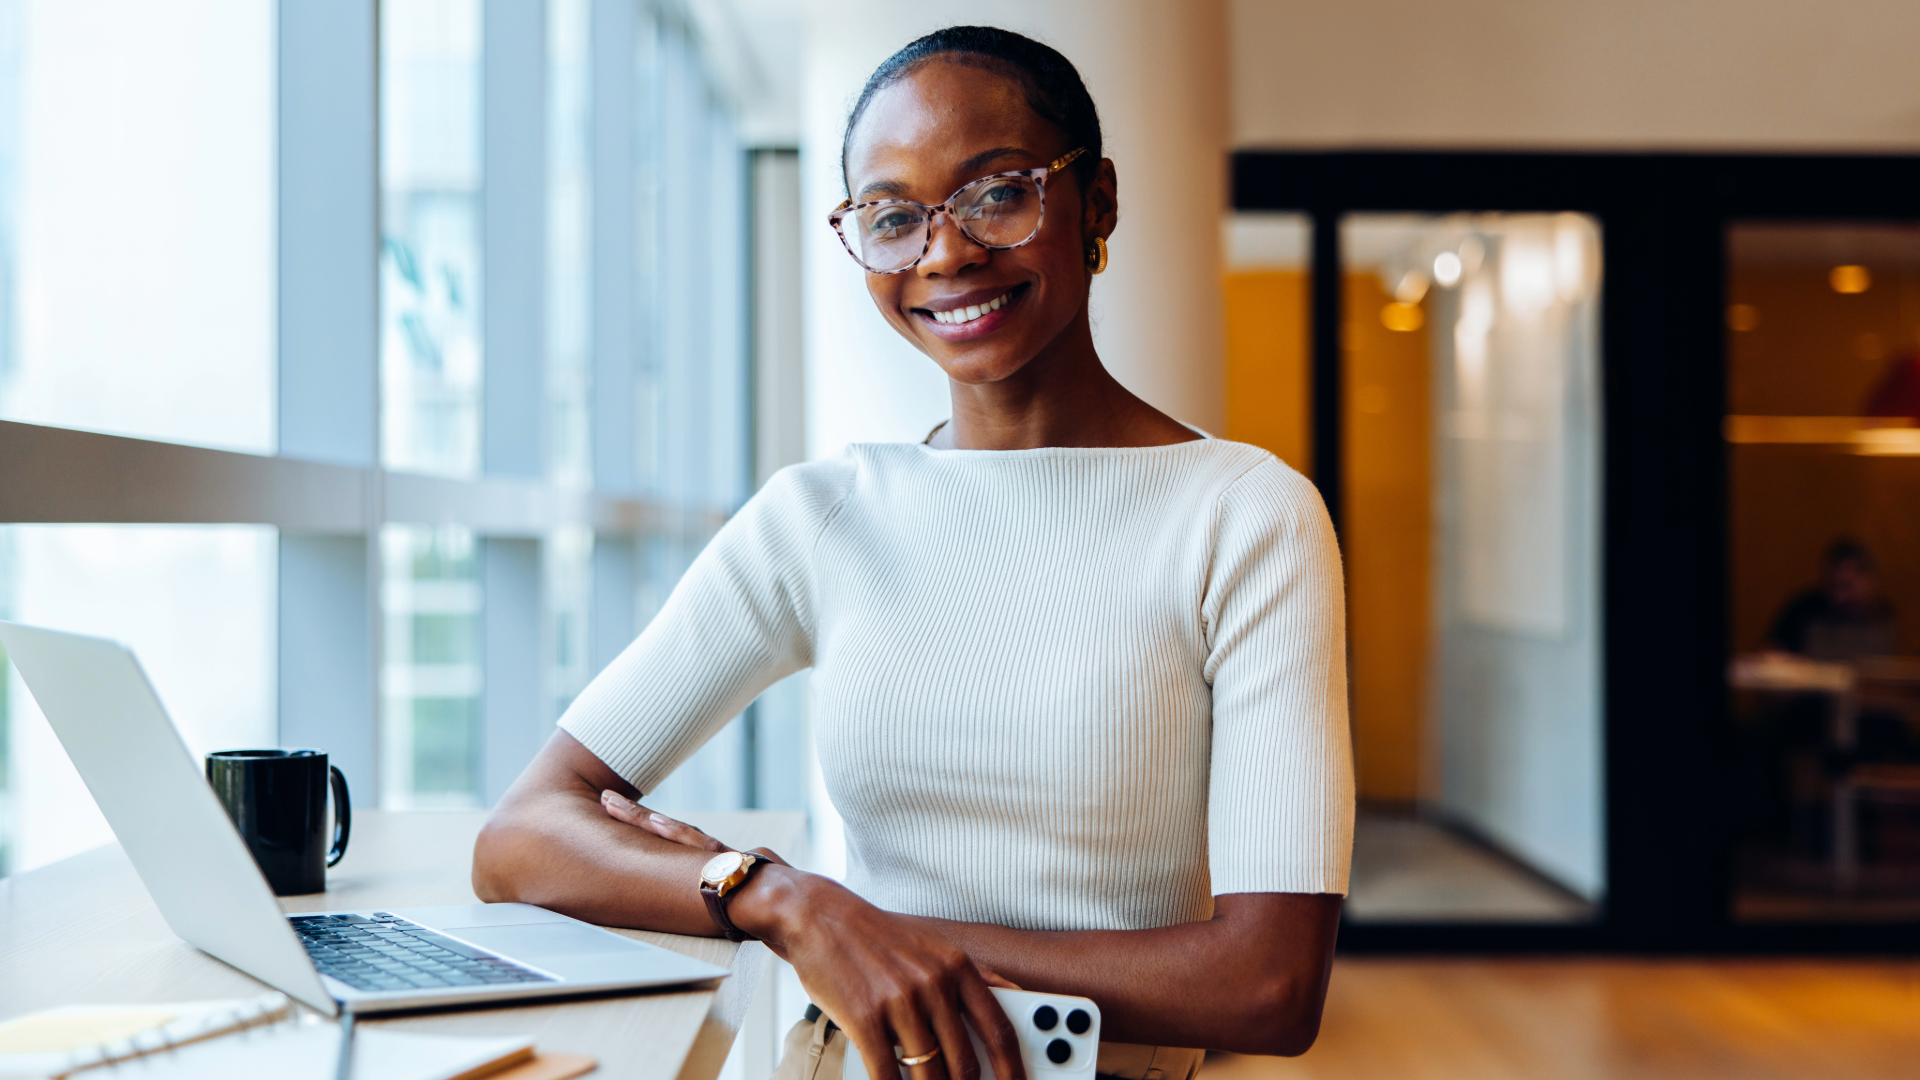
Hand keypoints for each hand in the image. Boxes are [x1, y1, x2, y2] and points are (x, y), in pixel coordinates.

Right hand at [599, 792, 1026, 1079]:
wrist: (818, 916)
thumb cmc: (876, 939)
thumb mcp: (932, 948)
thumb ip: (967, 981)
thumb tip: (1004, 1014)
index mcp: (957, 967)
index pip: (1000, 1031)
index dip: (1013, 1068)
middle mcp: (934, 983)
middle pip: (966, 1062)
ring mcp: (900, 1002)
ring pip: (930, 1074)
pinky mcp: (865, 1018)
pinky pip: (888, 1074)